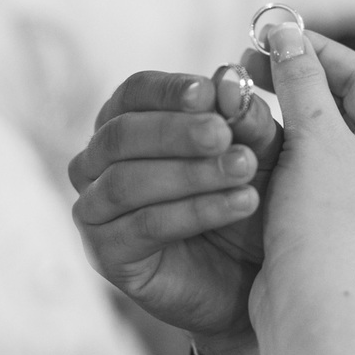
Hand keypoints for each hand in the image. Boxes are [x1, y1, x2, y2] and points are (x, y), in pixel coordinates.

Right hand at [69, 70, 280, 354]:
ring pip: (127, 181)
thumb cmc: (250, 195)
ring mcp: (96, 210)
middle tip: (226, 135)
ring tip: (242, 170)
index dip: (168, 90)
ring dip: (190, 173)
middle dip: (178, 132)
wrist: (258, 274)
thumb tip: (226, 80)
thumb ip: (244, 116)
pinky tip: (238, 204)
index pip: (133, 93)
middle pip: (121, 134)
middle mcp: (99, 163)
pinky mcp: (106, 255)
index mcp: (128, 123)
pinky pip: (143, 226)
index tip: (208, 93)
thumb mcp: (258, 149)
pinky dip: (193, 211)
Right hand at [242, 23, 354, 315]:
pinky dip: (281, 148)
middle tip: (251, 63)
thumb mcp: (315, 136)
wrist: (313, 306)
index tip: (274, 35)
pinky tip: (247, 141)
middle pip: (344, 102)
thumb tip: (286, 32)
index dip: (317, 49)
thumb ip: (300, 78)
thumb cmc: (327, 224)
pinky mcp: (336, 220)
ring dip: (284, 112)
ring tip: (244, 97)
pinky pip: (309, 168)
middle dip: (297, 80)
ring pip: (323, 136)